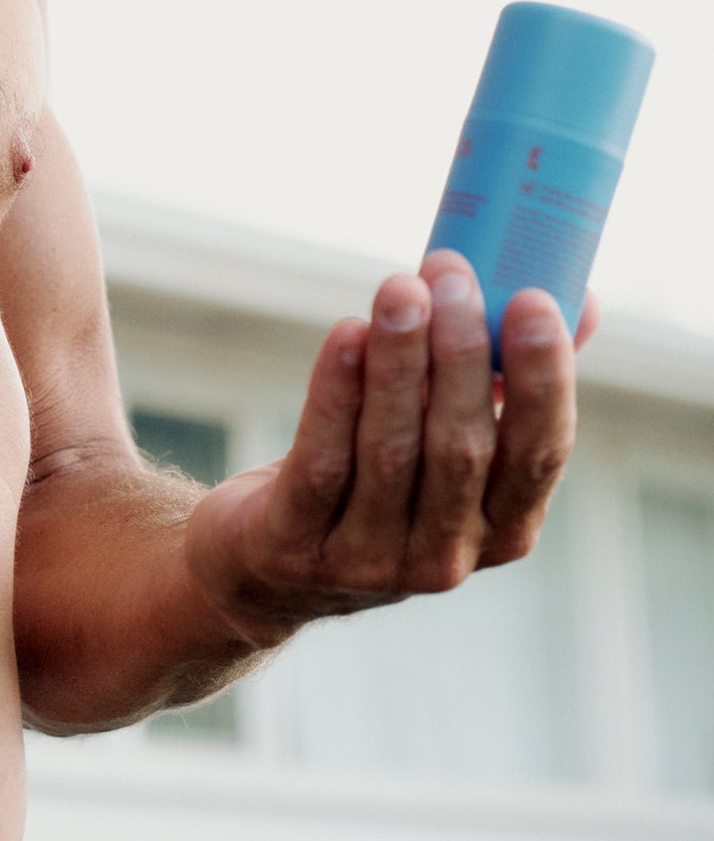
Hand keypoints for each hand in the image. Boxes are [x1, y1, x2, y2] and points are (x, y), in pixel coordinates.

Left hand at [182, 253, 594, 645]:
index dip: (543, 379)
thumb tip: (571, 297)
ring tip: (399, 288)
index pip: (540, 454)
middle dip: (460, 352)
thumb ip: (509, 379)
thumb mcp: (449, 443)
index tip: (532, 301)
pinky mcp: (297, 545)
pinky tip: (346, 334)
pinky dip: (336, 392)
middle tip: (450, 276)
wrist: (268, 565)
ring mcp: (370, 559)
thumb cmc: (377, 477)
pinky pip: (322, 460)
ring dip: (397, 360)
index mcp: (504, 528)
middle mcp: (447, 556)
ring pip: (391, 449)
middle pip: (461, 447)